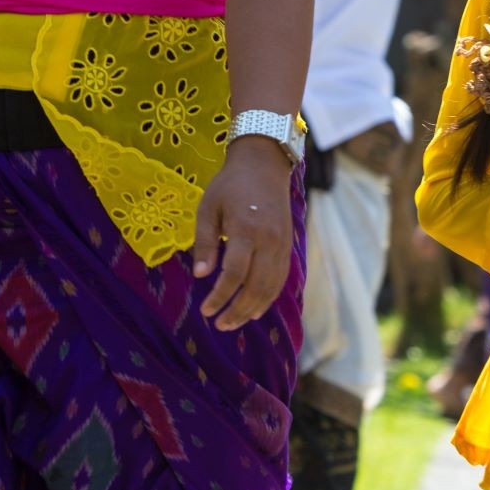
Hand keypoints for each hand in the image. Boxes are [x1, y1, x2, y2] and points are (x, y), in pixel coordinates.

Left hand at [192, 139, 295, 330]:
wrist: (265, 164)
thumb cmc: (230, 185)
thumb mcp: (208, 208)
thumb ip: (205, 242)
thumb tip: (201, 275)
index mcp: (246, 229)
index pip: (234, 274)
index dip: (220, 296)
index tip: (206, 310)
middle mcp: (269, 240)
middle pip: (257, 286)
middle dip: (238, 310)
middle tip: (220, 325)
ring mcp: (282, 243)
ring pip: (272, 285)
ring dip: (254, 308)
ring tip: (235, 322)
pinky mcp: (288, 244)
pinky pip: (281, 277)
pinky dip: (270, 296)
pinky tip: (256, 308)